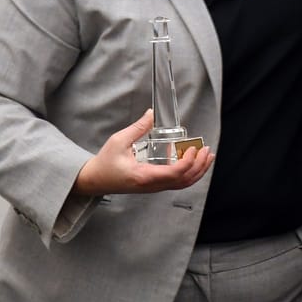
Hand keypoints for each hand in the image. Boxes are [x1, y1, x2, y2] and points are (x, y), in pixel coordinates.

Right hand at [73, 109, 214, 195]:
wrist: (95, 180)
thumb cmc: (105, 163)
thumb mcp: (118, 141)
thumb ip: (137, 128)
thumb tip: (151, 114)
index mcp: (143, 176)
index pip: (174, 174)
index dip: (188, 162)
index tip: (193, 148)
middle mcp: (151, 185)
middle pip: (184, 181)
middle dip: (199, 166)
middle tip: (207, 150)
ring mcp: (153, 187)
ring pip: (182, 184)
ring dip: (197, 170)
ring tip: (206, 156)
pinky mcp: (153, 185)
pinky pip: (175, 182)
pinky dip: (188, 172)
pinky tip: (190, 158)